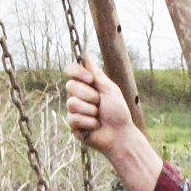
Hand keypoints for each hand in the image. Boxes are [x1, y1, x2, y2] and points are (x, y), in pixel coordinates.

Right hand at [64, 59, 162, 190]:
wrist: (119, 135)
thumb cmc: (118, 112)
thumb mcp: (109, 89)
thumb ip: (97, 73)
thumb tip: (87, 55)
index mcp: (87, 85)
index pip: (71, 71)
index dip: (77, 73)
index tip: (90, 79)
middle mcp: (78, 95)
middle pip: (70, 86)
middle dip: (88, 95)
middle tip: (99, 103)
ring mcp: (74, 110)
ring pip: (71, 103)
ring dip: (89, 110)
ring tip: (98, 117)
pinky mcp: (73, 124)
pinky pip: (73, 118)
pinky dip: (88, 122)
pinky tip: (95, 126)